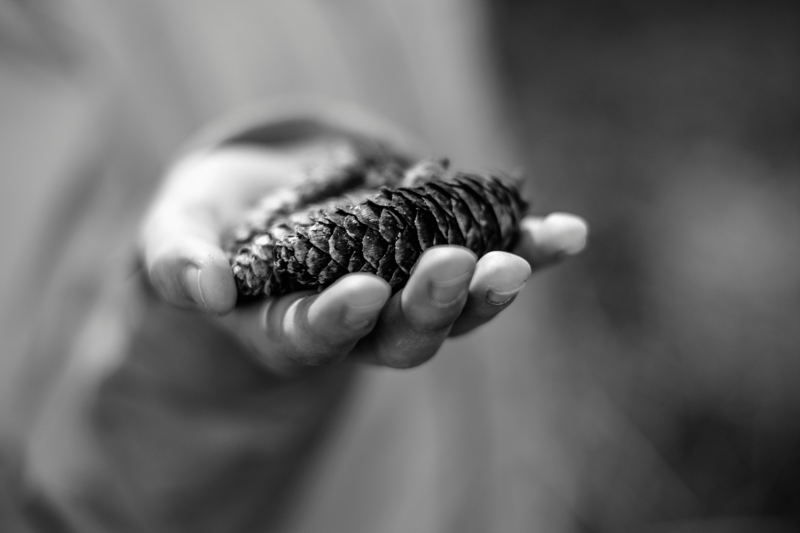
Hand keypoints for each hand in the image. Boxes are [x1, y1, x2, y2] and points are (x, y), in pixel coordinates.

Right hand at [141, 127, 586, 375]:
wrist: (261, 206)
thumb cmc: (213, 226)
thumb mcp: (177, 234)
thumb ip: (180, 262)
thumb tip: (201, 288)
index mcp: (285, 326)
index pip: (311, 338)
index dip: (335, 320)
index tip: (362, 292)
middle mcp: (354, 324)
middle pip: (398, 336)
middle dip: (429, 305)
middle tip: (455, 265)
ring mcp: (401, 297)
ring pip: (453, 311)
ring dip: (491, 288)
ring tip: (522, 256)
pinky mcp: (436, 260)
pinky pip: (488, 261)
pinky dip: (528, 251)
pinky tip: (566, 235)